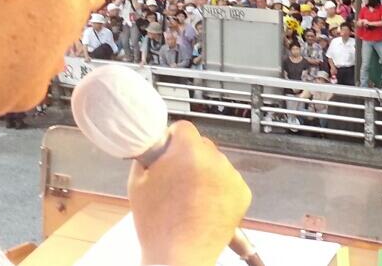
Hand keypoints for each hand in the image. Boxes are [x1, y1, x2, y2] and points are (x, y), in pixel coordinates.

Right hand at [129, 121, 251, 265]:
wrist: (180, 254)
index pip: (184, 128)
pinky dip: (219, 189)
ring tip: (189, 198)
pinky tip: (204, 205)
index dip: (172, 140)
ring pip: (217, 163)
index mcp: (189, 152)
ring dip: (205, 173)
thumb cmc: (157, 223)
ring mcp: (232, 176)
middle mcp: (215, 160)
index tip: (167, 151)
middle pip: (202, 145)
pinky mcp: (243, 192)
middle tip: (175, 179)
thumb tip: (156, 143)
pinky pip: (229, 181)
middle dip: (189, 157)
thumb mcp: (138, 182)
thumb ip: (149, 155)